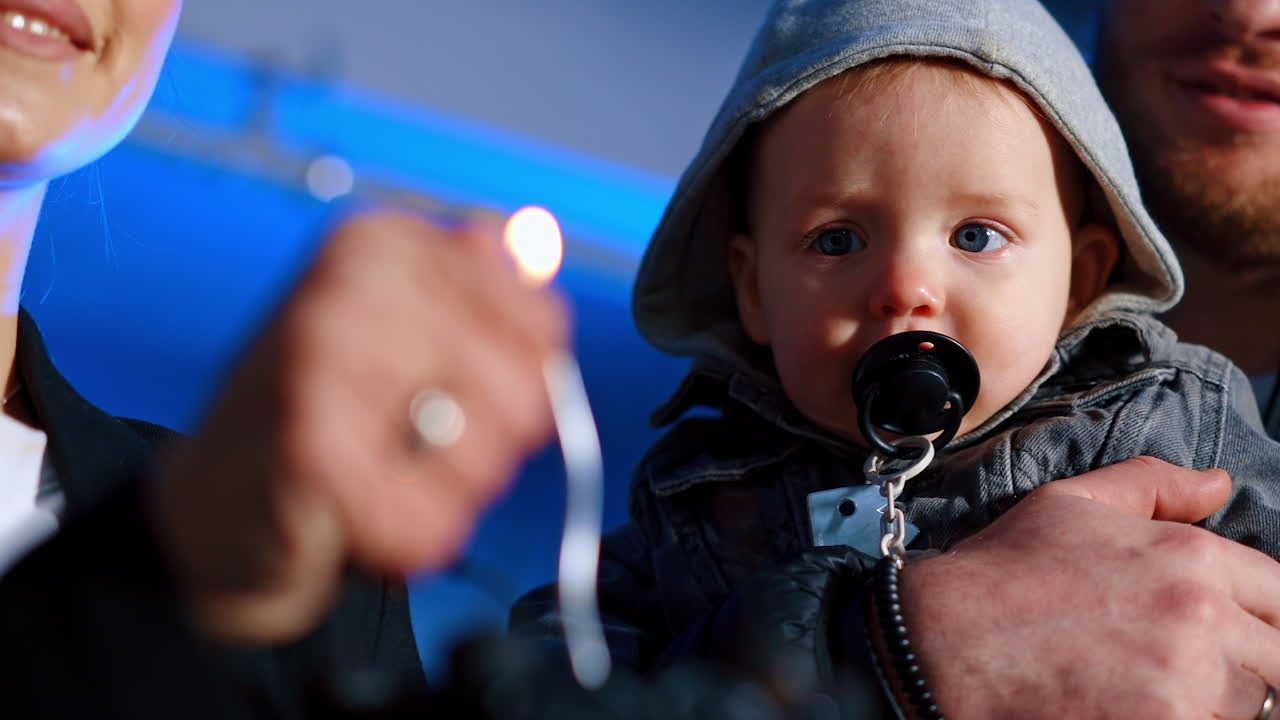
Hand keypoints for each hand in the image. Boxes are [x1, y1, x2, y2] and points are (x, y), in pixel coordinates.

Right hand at [146, 209, 567, 643]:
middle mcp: (352, 284)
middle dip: (488, 447)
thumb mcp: (404, 336)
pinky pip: (428, 518)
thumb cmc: (319, 421)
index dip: (524, 387)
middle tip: (411, 449)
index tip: (457, 397)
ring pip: (487, 456)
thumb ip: (484, 292)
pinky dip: (406, 538)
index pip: (543, 324)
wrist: (206, 509)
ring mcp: (322, 360)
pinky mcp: (308, 450)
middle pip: (526, 391)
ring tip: (376, 477)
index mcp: (384, 246)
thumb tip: (537, 243)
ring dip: (447, 496)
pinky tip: (353, 520)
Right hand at [905, 456, 1279, 718]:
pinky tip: (1138, 708)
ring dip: (1216, 702)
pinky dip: (1186, 719)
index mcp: (1192, 557)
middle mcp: (1202, 618)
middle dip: (1246, 666)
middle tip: (1189, 669)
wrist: (942, 641)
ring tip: (1157, 690)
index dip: (1262, 617)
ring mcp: (1186, 684)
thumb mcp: (1072, 504)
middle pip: (1278, 660)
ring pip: (1251, 708)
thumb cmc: (1003, 573)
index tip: (1231, 633)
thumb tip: (1219, 484)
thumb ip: (1154, 485)